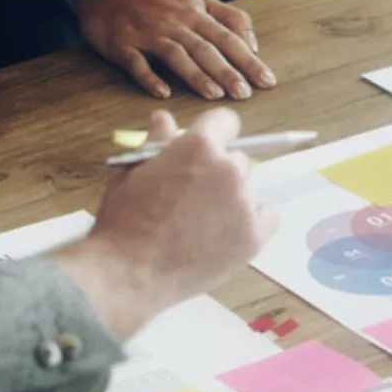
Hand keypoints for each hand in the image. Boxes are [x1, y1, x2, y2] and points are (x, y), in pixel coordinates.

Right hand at [52, 109, 278, 336]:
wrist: (129, 273)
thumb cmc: (124, 221)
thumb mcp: (132, 172)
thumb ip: (155, 143)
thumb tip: (164, 119)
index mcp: (199, 146)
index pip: (225, 121)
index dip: (214, 132)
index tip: (207, 146)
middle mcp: (229, 169)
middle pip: (236, 160)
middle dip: (217, 171)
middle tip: (192, 195)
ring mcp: (244, 203)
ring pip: (247, 189)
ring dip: (231, 198)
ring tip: (200, 222)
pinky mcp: (254, 236)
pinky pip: (267, 217)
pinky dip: (252, 222)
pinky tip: (225, 233)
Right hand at [73, 0, 275, 100]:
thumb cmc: (162, 0)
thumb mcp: (199, 0)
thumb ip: (229, 18)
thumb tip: (253, 46)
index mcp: (197, 14)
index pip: (229, 38)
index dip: (249, 60)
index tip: (267, 81)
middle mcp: (176, 23)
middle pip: (206, 48)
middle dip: (227, 71)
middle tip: (244, 93)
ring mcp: (149, 33)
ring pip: (176, 55)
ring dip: (196, 74)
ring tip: (214, 94)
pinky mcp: (124, 44)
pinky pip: (137, 63)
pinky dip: (149, 77)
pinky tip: (163, 93)